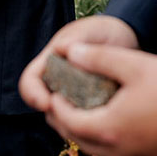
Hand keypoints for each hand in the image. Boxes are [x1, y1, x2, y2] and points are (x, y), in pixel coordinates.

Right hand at [19, 15, 138, 111]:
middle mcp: (57, 81)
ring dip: (73, 122)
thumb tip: (62, 49)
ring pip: (63, 118)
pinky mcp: (88, 106)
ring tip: (95, 118)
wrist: (126, 38)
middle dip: (57, 115)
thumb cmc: (103, 31)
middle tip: (76, 119)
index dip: (33, 95)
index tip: (47, 104)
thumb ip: (76, 39)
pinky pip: (83, 122)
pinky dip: (89, 124)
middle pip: (46, 106)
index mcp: (50, 62)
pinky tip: (106, 119)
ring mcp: (72, 95)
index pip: (30, 82)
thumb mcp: (91, 31)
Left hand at [42, 43, 156, 155]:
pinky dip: (102, 138)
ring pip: (95, 148)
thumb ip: (98, 58)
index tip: (52, 91)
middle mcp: (117, 152)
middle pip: (78, 139)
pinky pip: (114, 152)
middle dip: (64, 120)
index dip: (56, 106)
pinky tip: (108, 119)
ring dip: (82, 130)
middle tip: (58, 100)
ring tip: (79, 108)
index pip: (68, 122)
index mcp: (109, 129)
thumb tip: (70, 52)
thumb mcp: (134, 64)